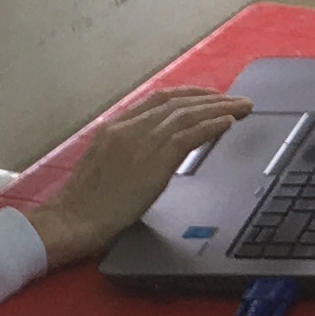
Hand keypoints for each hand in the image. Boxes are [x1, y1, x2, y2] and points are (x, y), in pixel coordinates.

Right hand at [25, 88, 251, 264]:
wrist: (72, 220)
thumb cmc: (85, 205)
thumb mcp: (104, 167)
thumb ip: (127, 153)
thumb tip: (152, 155)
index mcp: (115, 127)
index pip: (157, 100)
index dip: (187, 95)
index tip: (208, 96)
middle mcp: (129, 128)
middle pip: (178, 103)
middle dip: (210, 98)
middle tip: (235, 99)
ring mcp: (141, 142)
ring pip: (188, 115)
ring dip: (220, 108)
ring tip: (241, 107)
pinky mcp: (153, 161)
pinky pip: (189, 135)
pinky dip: (212, 126)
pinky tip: (229, 123)